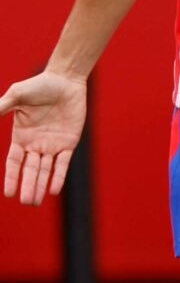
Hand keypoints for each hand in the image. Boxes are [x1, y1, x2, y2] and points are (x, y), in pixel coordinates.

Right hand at [0, 72, 86, 205]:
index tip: (8, 194)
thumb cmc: (40, 85)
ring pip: (45, 170)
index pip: (14, 163)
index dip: (11, 178)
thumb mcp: (17, 96)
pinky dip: (59, 176)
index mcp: (21, 136)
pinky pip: (63, 162)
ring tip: (35, 202)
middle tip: (26, 203)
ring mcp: (53, 144)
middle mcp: (36, 144)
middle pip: (30, 170)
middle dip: (27, 186)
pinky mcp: (69, 141)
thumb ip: (0, 107)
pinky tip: (54, 189)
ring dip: (40, 185)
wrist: (66, 79)